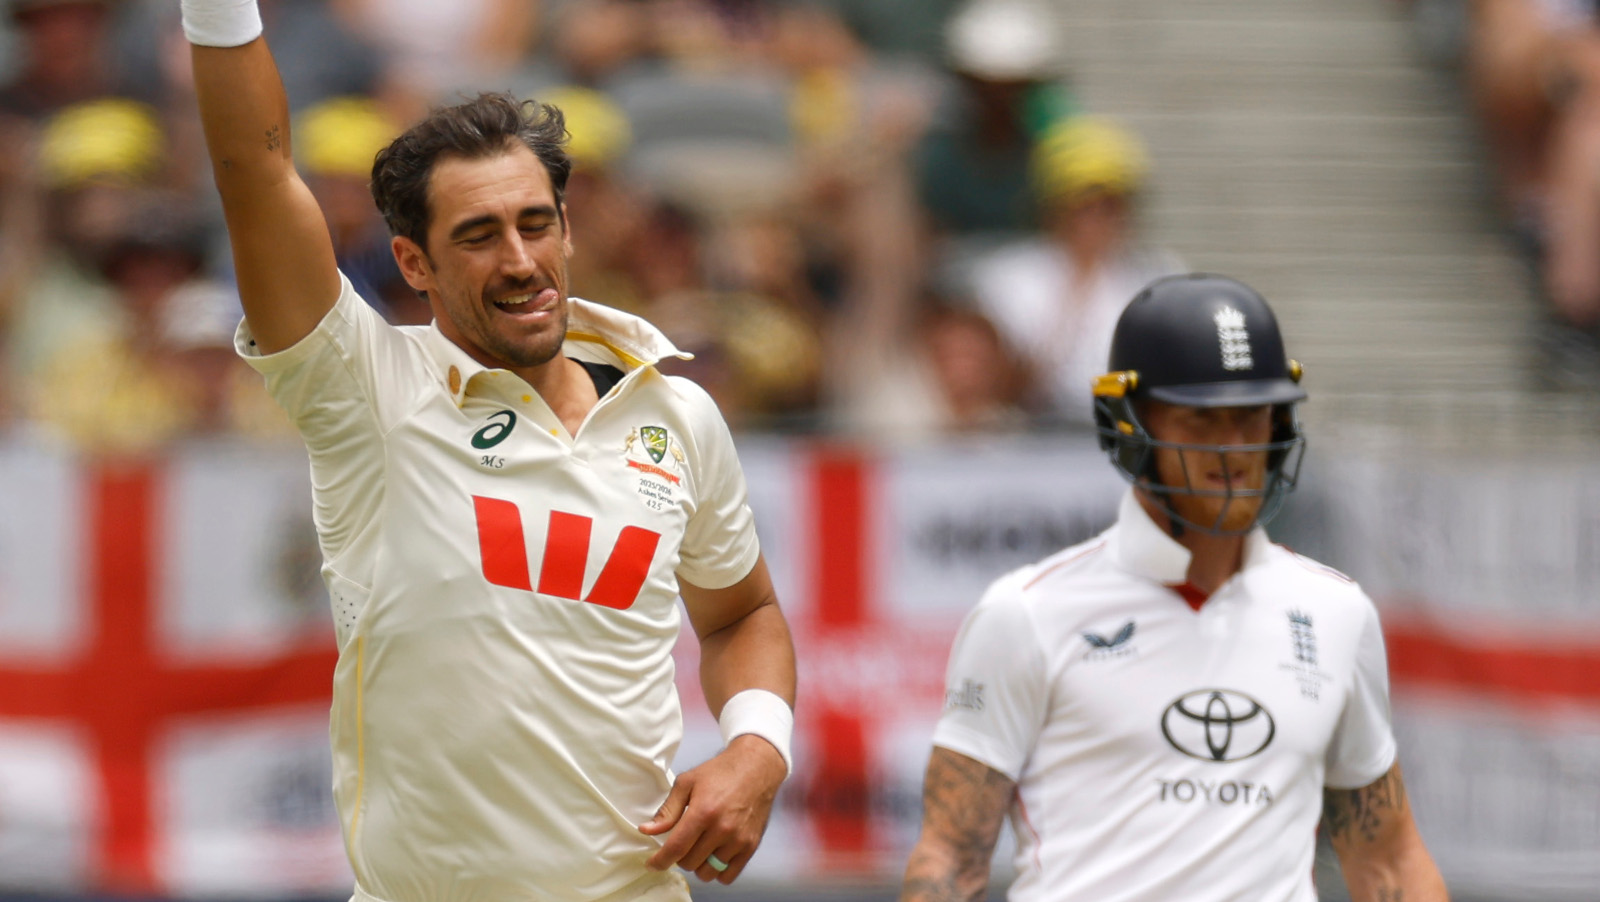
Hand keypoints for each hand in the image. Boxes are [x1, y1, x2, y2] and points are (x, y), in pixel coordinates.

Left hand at [638, 734, 786, 883]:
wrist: (756, 767)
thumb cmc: (721, 772)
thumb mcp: (687, 782)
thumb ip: (667, 810)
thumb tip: (647, 830)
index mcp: (703, 812)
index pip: (676, 848)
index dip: (660, 861)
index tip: (653, 863)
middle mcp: (722, 829)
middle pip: (689, 863)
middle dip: (679, 856)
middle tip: (682, 843)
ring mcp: (738, 839)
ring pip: (707, 872)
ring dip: (698, 865)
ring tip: (699, 848)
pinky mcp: (751, 846)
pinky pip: (728, 876)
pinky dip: (717, 871)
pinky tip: (714, 855)